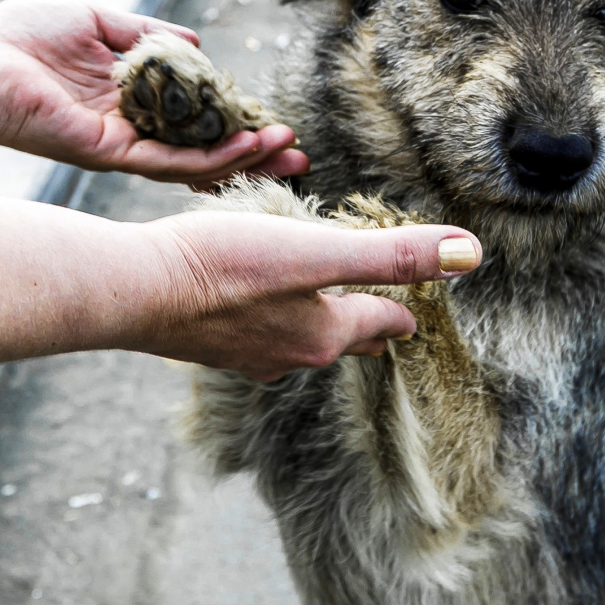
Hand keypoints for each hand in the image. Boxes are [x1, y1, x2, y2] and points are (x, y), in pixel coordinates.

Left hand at [0, 0, 308, 183]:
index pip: (195, 121)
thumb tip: (194, 41)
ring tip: (287, 151)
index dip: (236, 124)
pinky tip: (246, 146)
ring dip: (243, 158)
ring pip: (194, 164)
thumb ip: (146, 34)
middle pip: (204, 151)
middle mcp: (131, 133)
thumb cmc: (21, 37)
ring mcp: (121, 148)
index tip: (274, 122)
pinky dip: (210, 157)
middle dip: (252, 156)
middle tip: (298, 156)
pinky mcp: (108, 153)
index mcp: (129, 105)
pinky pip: (169, 160)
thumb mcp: (97, 23)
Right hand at [124, 211, 481, 380]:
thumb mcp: (317, 250)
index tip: (418, 304)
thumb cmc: (224, 266)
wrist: (134, 291)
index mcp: (325, 333)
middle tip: (387, 310)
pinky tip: (261, 309)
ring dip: (320, 321)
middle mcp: (291, 353)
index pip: (385, 321)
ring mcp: (248, 353)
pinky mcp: (211, 343)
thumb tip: (471, 254)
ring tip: (327, 306)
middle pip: (345, 338)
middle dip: (369, 323)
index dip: (407, 306)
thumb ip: (391, 253)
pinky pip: (260, 334)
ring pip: (301, 339)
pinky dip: (275, 319)